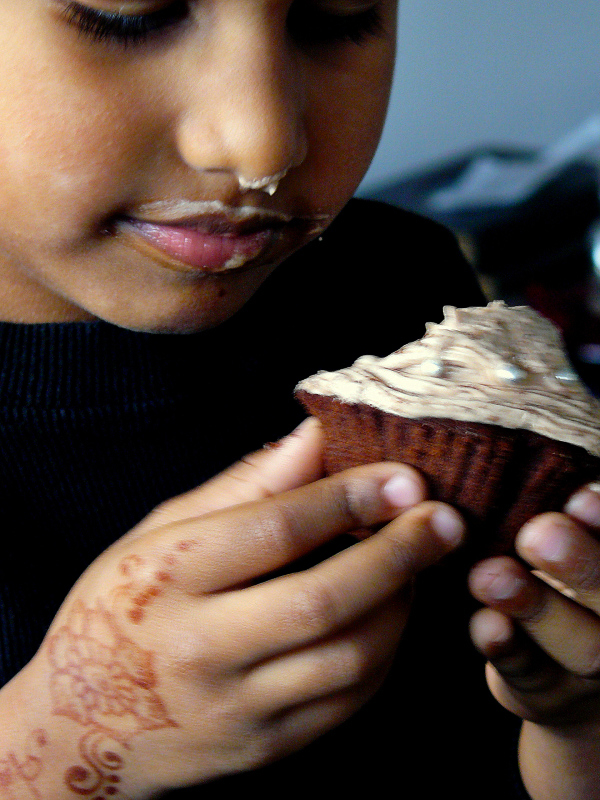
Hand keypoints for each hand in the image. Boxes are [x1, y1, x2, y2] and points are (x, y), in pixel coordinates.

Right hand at [17, 420, 464, 797]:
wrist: (77, 725)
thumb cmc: (119, 607)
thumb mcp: (159, 531)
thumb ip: (244, 486)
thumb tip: (315, 434)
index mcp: (167, 578)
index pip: (271, 531)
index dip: (347, 498)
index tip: (405, 476)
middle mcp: (200, 649)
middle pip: (322, 600)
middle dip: (397, 554)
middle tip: (446, 519)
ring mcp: (235, 709)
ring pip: (349, 659)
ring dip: (400, 604)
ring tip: (416, 562)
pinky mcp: (264, 749)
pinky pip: (348, 702)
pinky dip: (384, 652)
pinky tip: (389, 613)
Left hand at [468, 484, 599, 799]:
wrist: (566, 673)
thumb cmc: (562, 580)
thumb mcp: (572, 547)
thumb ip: (568, 521)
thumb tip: (547, 463)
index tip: (578, 496)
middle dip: (582, 565)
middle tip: (540, 533)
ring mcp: (593, 667)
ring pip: (581, 644)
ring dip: (535, 607)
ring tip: (490, 575)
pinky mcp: (549, 692)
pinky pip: (531, 673)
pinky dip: (506, 648)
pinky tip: (484, 624)